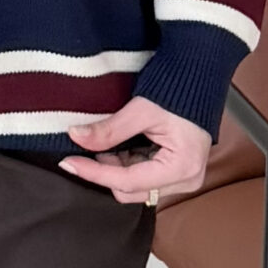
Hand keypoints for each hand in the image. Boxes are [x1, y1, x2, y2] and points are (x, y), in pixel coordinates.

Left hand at [60, 95, 211, 209]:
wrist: (198, 77)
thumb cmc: (178, 91)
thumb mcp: (141, 110)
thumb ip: (109, 129)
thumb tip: (76, 136)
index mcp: (181, 168)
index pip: (127, 181)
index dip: (94, 173)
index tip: (69, 162)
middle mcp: (185, 181)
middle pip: (131, 190)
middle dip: (105, 171)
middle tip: (87, 148)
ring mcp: (182, 179)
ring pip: (134, 186)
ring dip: (115, 168)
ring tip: (105, 143)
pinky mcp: (177, 173)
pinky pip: (143, 178)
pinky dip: (125, 164)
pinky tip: (119, 146)